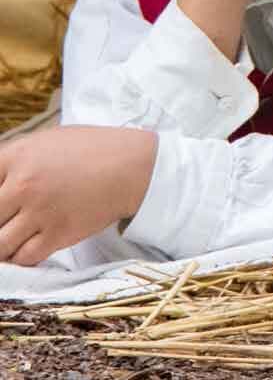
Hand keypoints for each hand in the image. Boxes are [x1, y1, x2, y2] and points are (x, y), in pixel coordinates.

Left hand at [0, 127, 155, 265]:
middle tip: (6, 223)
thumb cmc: (91, 149)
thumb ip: (14, 160)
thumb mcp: (47, 141)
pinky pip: (23, 258)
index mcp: (18, 156)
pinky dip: (19, 258)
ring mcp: (40, 211)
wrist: (132, 166)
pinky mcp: (58, 234)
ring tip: (12, 239)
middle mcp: (24, 184)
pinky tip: (25, 248)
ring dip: (3, 244)